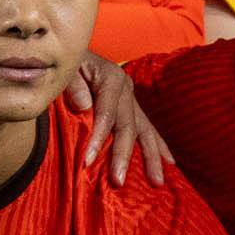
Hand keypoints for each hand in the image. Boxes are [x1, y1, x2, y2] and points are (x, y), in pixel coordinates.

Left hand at [64, 54, 172, 183]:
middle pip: (129, 126)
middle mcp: (126, 88)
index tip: (86, 161)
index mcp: (111, 78)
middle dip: (124, 155)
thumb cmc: (67, 63)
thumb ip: (72, 85)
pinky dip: (158, 146)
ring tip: (157, 181)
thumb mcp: (66, 68)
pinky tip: (169, 163)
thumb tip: (85, 106)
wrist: (74, 52)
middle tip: (119, 181)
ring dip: (152, 157)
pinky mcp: (132, 106)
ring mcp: (132, 98)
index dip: (98, 137)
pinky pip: (148, 128)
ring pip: (145, 130)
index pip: (107, 113)